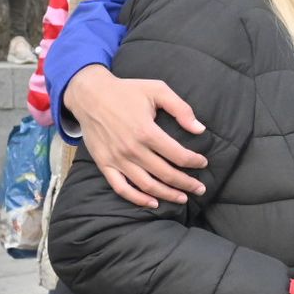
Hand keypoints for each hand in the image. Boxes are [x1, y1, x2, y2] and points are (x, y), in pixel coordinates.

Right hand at [64, 66, 207, 208]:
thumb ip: (181, 108)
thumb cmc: (126, 91)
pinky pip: (121, 188)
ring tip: (183, 198)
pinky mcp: (104, 164)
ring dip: (167, 194)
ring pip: (147, 185)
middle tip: (200, 188)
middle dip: (187, 183)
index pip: (178, 155)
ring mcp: (117, 159)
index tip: (203, 162)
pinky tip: (153, 203)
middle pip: (166, 174)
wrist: (90, 94)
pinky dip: (138, 199)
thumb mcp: (157, 90)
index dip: (194, 161)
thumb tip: (200, 129)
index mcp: (146, 131)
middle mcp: (132, 149)